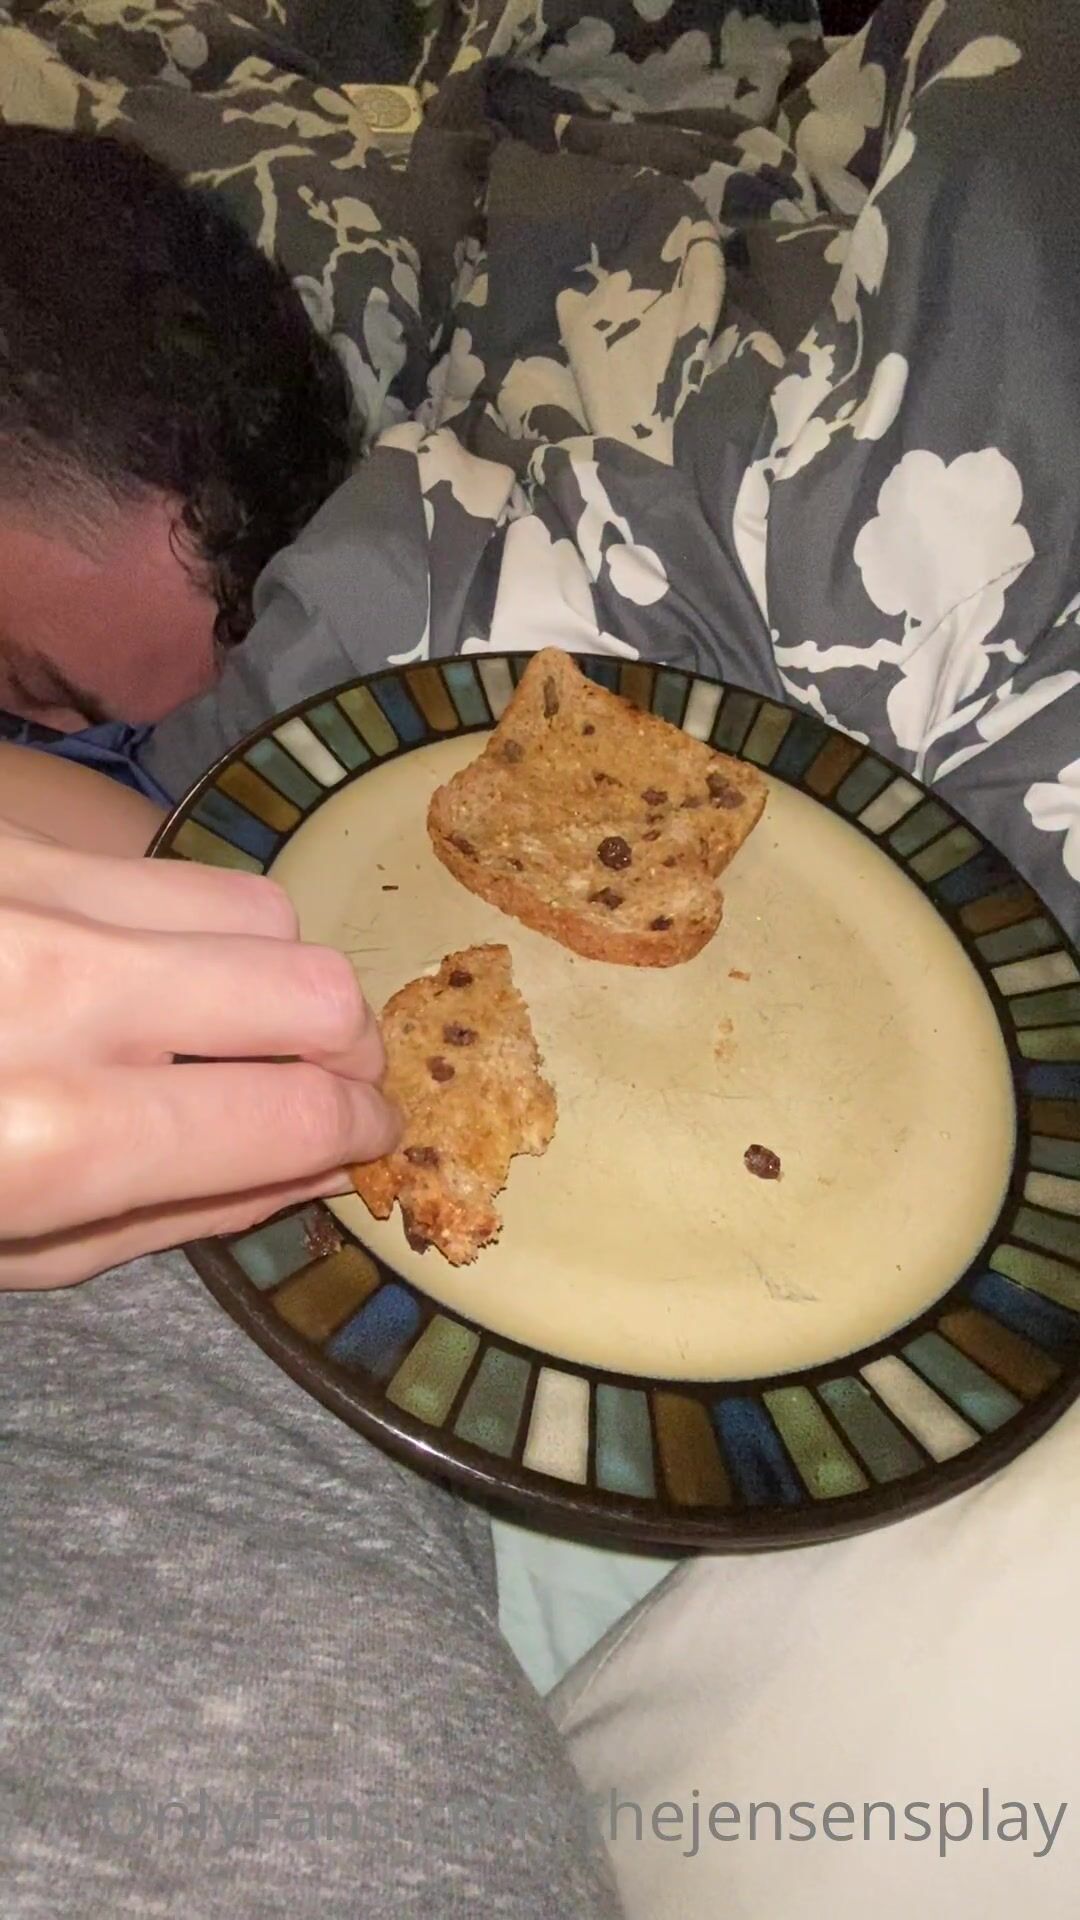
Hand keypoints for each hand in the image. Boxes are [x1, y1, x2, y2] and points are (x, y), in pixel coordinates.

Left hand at [0, 829, 399, 1287]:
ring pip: (256, 906)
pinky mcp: (13, 830)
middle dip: (349, 1045)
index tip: (372, 1132)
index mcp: (50, 1138)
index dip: (364, 1128)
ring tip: (229, 1016)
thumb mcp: (17, 1246)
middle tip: (328, 1076)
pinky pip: (159, 861)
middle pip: (313, 989)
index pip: (298, 1114)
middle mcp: (55, 989)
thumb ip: (180, 1213)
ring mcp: (32, 887)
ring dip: (267, 972)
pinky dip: (170, 927)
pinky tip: (125, 967)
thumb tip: (325, 1166)